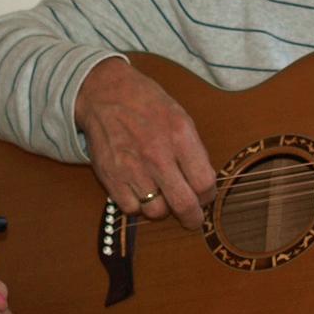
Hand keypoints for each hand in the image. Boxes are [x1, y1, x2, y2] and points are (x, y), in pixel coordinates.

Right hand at [73, 57, 216, 228]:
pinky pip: (131, 208)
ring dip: (161, 208)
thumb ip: (193, 151)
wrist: (105, 94)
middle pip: (183, 204)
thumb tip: (203, 185)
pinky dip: (137, 204)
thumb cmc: (146, 104)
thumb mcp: (180, 117)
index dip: (208, 196)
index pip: (204, 182)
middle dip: (192, 218)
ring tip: (160, 195)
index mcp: (180, 135)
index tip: (205, 198)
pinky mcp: (111, 177)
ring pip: (156, 211)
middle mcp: (157, 154)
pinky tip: (139, 189)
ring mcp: (132, 168)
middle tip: (193, 220)